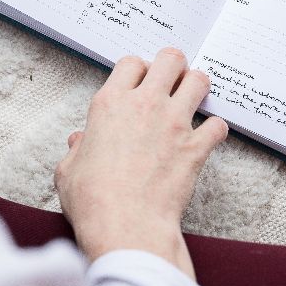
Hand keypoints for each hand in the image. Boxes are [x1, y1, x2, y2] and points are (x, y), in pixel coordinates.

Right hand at [54, 47, 228, 279]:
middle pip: (171, 59)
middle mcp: (144, 105)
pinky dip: (215, 130)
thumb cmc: (92, 200)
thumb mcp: (68, 171)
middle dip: (175, 66)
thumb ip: (77, 150)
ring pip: (198, 81)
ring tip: (193, 100)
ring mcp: (173, 123)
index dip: (138, 69)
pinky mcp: (195, 147)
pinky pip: (217, 125)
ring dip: (197, 88)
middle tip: (173, 80)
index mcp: (110, 104)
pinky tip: (207, 138)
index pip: (131, 63)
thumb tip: (79, 142)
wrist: (125, 226)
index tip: (141, 80)